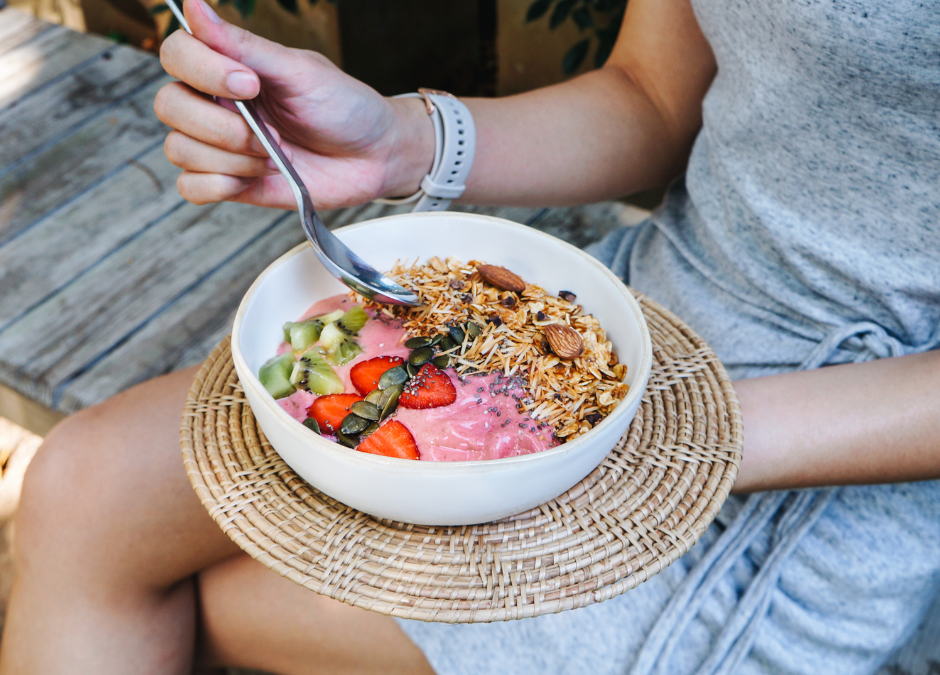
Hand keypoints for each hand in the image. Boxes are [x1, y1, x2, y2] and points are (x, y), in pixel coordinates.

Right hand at [154, 0, 432, 208]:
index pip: (177, 54)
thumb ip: (245, 44)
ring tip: (273, 156)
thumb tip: (194, 3)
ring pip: (179, 149)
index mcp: (229, 67)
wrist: (377, 157)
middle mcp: (217, 104)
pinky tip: (251, 178)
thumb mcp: (300, 71)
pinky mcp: (232, 183)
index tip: (250, 83)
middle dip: (220, 125)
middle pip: (169, 105)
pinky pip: (190, 187)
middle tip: (267, 132)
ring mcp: (221, 146)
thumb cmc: (345, 107)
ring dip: (230, 157)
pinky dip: (216, 185)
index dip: (203, 70)